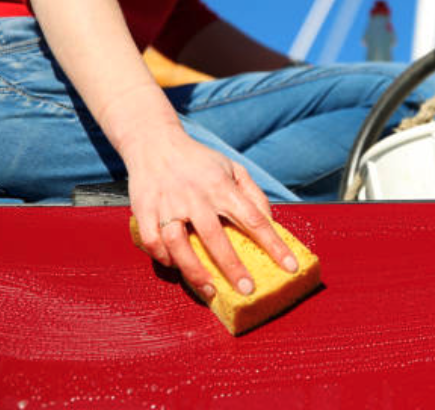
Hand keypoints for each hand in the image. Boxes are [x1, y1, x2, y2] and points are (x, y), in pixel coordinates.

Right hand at [121, 123, 298, 299]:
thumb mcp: (232, 168)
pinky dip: (163, 258)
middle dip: (232, 267)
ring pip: (178, 243)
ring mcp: (168, 204)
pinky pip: (152, 241)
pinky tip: (176, 267)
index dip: (274, 245)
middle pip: (215, 237)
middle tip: (247, 290)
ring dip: (194, 270)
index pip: (254, 219)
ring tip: (210, 290)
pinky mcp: (144, 210)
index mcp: (221, 187)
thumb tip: (270, 221)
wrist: (155, 143)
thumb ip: (253, 194)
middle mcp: (195, 197)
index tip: (290, 266)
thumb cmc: (199, 161)